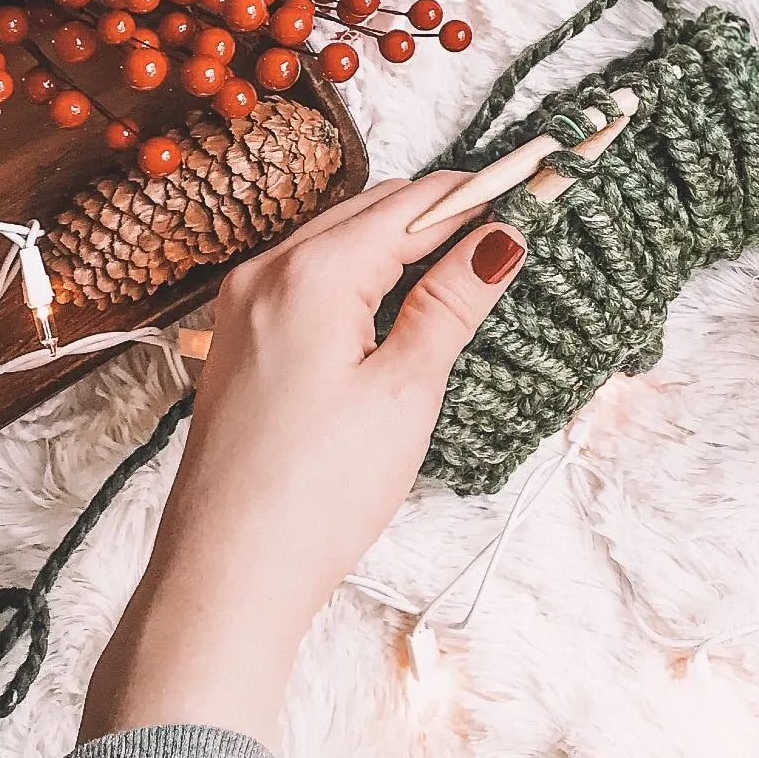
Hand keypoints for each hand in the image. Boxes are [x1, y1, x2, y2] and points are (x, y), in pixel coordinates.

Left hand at [80, 174, 526, 749]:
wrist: (225, 578)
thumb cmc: (317, 491)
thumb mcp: (405, 389)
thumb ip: (451, 302)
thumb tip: (501, 239)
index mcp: (310, 273)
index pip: (412, 204)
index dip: (479, 192)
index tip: (533, 179)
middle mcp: (264, 273)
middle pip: (371, 211)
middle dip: (441, 210)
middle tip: (511, 219)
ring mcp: (240, 308)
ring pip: (336, 242)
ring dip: (399, 240)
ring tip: (464, 258)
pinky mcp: (234, 345)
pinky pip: (305, 279)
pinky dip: (358, 273)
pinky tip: (394, 300)